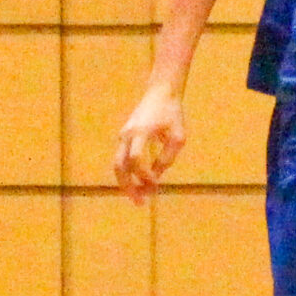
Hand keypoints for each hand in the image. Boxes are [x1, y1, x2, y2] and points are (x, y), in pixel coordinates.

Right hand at [113, 86, 185, 202]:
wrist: (160, 93)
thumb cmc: (172, 113)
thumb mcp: (178, 136)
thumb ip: (167, 157)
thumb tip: (157, 176)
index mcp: (140, 132)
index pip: (136, 159)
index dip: (144, 174)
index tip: (156, 184)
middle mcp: (127, 135)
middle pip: (119, 166)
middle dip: (128, 186)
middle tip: (140, 203)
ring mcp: (123, 136)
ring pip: (117, 165)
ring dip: (126, 183)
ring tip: (138, 198)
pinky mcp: (124, 138)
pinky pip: (121, 160)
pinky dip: (127, 174)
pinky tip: (139, 185)